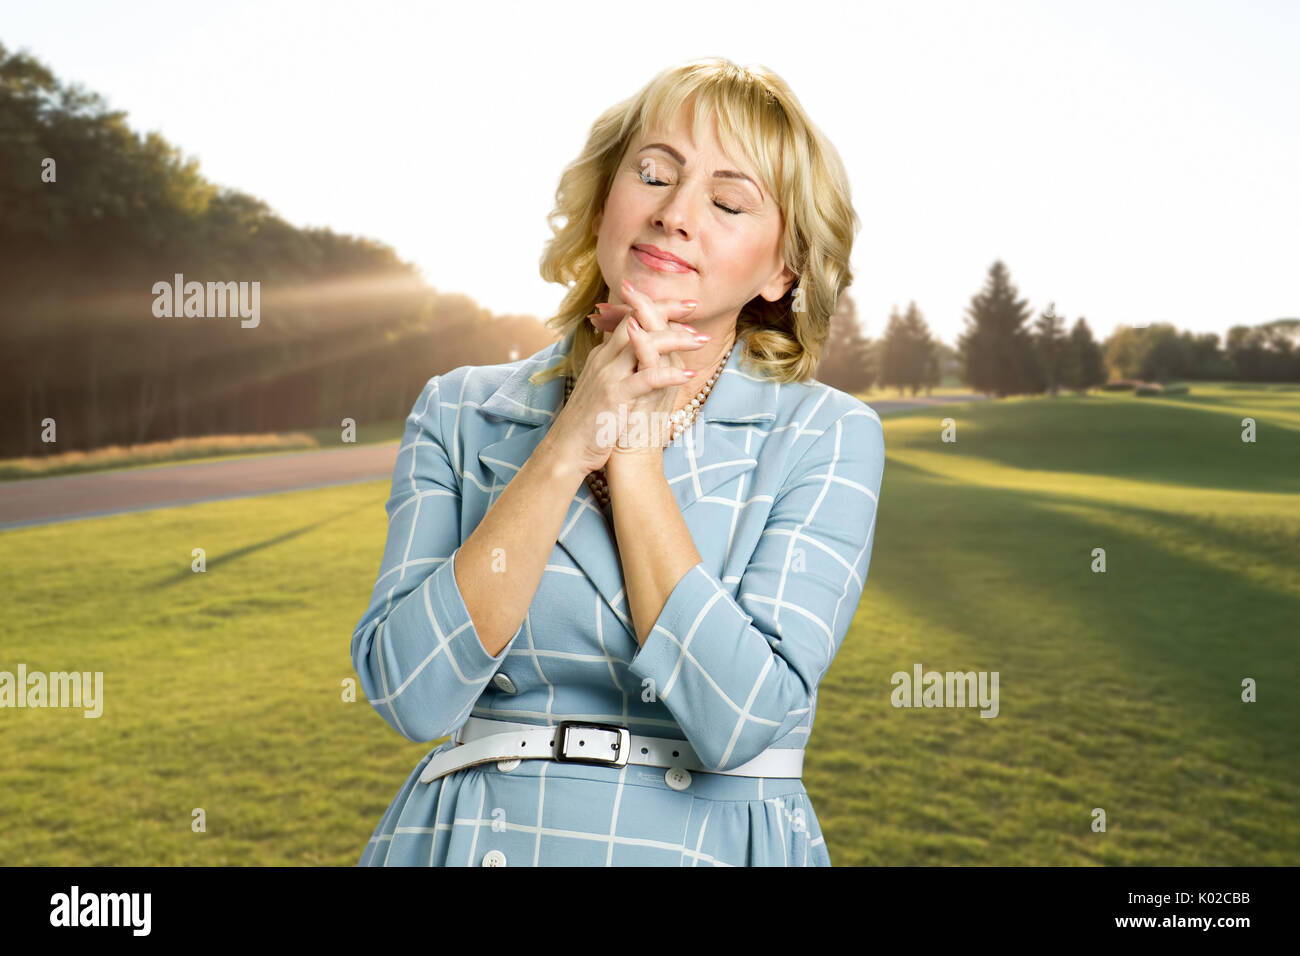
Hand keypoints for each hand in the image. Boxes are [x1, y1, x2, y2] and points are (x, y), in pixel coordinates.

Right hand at [548, 292, 707, 475]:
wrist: (567, 450)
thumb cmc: (590, 423)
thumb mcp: (605, 389)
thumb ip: (621, 370)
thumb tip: (642, 359)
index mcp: (602, 356)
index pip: (629, 319)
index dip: (655, 308)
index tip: (682, 306)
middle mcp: (603, 360)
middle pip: (636, 321)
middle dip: (666, 311)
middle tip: (693, 306)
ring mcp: (608, 376)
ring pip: (645, 344)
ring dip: (676, 338)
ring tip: (700, 339)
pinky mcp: (614, 396)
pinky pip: (646, 377)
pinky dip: (669, 373)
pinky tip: (689, 374)